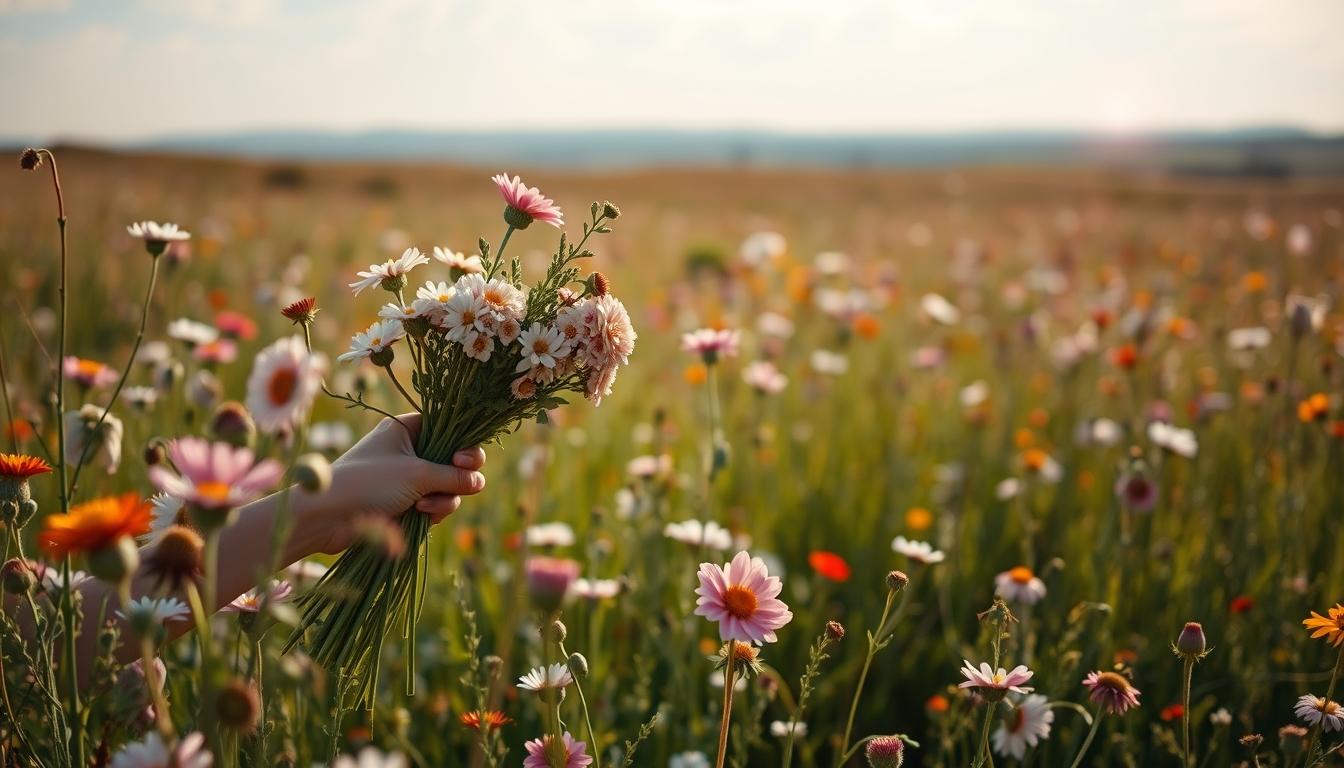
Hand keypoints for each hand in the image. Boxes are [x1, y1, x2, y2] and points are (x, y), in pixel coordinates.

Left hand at [296, 413, 485, 554]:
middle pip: (453, 458)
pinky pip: (434, 503)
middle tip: (462, 483)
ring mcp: (407, 476)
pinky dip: (433, 511)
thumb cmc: (369, 483)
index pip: (449, 427)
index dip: (463, 443)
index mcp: (407, 428)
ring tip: (424, 506)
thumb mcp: (418, 475)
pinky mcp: (404, 501)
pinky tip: (419, 516)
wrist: (326, 517)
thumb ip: (454, 476)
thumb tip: (480, 481)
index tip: (463, 459)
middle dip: (457, 476)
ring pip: (446, 485)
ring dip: (444, 498)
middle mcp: (408, 449)